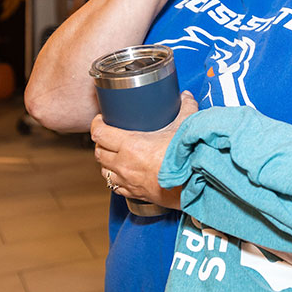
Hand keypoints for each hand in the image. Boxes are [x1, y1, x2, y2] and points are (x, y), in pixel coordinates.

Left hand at [92, 90, 199, 208]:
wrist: (195, 185)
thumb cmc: (187, 159)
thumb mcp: (185, 127)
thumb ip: (185, 107)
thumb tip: (185, 96)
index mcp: (131, 145)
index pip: (100, 133)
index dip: (97, 123)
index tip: (101, 119)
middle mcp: (124, 164)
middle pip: (98, 153)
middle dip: (100, 143)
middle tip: (107, 135)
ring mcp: (128, 181)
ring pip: (104, 171)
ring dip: (106, 162)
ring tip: (113, 154)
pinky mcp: (134, 194)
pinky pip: (115, 187)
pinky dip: (115, 179)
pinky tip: (123, 174)